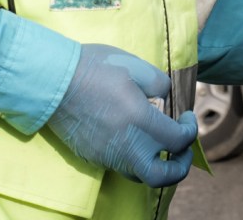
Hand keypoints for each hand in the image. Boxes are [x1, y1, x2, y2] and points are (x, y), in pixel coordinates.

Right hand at [46, 44, 197, 187]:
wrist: (53, 80)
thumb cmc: (96, 68)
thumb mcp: (135, 66)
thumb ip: (159, 83)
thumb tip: (165, 97)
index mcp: (141, 123)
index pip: (178, 141)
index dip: (190, 129)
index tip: (186, 116)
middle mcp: (126, 146)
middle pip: (161, 176)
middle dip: (179, 166)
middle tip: (182, 150)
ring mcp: (107, 155)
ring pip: (138, 174)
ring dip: (155, 163)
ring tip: (158, 144)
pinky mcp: (91, 155)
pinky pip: (119, 165)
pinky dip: (132, 157)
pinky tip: (130, 136)